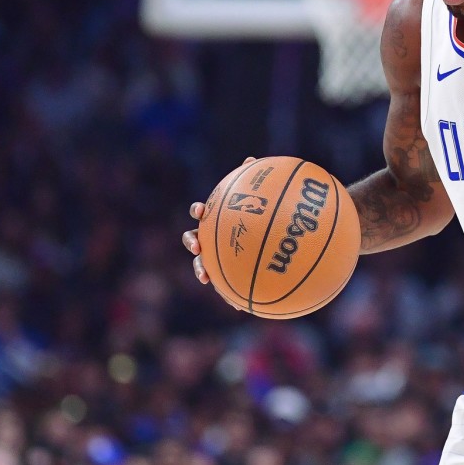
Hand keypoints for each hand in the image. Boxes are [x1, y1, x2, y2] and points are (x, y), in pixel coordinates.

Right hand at [182, 157, 255, 310]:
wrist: (271, 241)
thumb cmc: (264, 218)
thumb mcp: (262, 200)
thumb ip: (254, 180)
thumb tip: (250, 158)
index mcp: (218, 219)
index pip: (203, 213)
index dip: (199, 211)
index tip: (202, 211)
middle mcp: (212, 238)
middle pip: (194, 238)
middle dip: (192, 242)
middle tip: (197, 246)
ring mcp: (217, 257)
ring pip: (202, 264)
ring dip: (201, 270)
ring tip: (205, 278)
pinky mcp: (226, 276)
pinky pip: (226, 286)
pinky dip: (229, 295)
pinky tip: (239, 306)